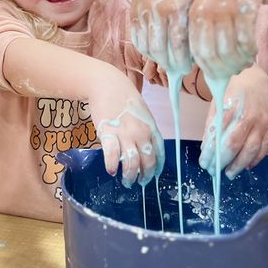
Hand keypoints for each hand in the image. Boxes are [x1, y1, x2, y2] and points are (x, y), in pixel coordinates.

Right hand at [87, 66, 164, 186]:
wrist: (107, 84)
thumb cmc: (124, 98)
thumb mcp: (142, 113)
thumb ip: (145, 130)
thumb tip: (145, 147)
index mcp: (151, 128)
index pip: (159, 154)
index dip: (156, 168)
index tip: (153, 176)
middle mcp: (141, 133)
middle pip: (147, 162)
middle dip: (144, 177)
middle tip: (138, 183)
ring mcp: (125, 134)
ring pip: (131, 163)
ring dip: (129, 176)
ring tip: (126, 181)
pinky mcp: (108, 134)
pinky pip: (112, 156)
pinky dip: (112, 166)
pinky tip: (111, 171)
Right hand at [130, 0, 192, 71]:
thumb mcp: (193, 3)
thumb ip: (193, 28)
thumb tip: (194, 58)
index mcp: (178, 6)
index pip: (179, 43)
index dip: (183, 61)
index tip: (188, 69)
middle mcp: (158, 9)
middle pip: (161, 49)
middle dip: (171, 64)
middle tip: (178, 70)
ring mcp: (142, 13)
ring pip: (147, 47)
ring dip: (158, 60)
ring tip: (168, 63)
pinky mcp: (132, 15)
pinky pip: (137, 41)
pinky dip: (146, 51)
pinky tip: (156, 52)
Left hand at [188, 0, 267, 79]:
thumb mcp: (206, 9)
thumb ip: (204, 34)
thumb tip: (208, 68)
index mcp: (193, 16)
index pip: (197, 53)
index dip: (209, 69)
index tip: (219, 77)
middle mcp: (207, 13)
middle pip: (214, 55)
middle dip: (226, 69)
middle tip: (235, 72)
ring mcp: (226, 9)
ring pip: (231, 50)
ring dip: (240, 62)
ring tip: (245, 62)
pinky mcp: (246, 6)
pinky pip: (247, 38)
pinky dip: (250, 50)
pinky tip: (253, 51)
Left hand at [198, 65, 267, 178]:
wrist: (255, 77)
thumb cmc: (232, 89)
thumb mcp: (217, 102)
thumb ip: (212, 124)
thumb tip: (206, 148)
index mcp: (233, 110)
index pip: (220, 138)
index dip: (212, 154)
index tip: (204, 163)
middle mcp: (250, 118)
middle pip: (236, 147)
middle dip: (224, 162)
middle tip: (215, 171)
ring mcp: (263, 123)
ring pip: (252, 151)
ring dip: (239, 165)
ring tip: (229, 173)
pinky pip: (264, 148)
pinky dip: (255, 160)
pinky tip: (246, 165)